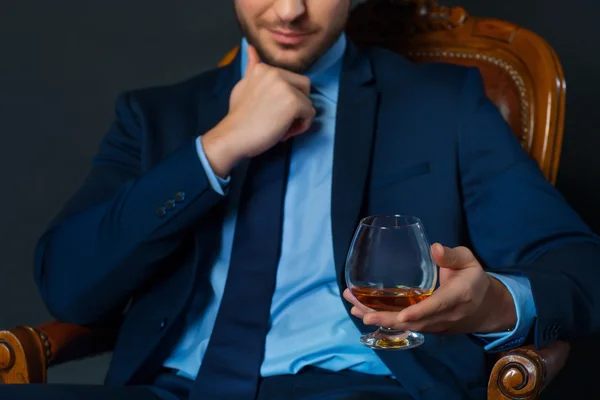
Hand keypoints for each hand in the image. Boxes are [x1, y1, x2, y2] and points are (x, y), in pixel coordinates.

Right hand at [202, 45, 315, 176]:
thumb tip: (251, 48)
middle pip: (304, 87)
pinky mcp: (294, 102)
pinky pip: (310, 114)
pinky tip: (285, 132)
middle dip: (297, 104)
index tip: (272, 112)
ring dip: (299, 117)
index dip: (286, 98)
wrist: (233, 136)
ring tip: (282, 128)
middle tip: (281, 120)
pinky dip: (302, 126)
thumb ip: (252, 68)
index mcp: (264, 68)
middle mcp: (276, 73)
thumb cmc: (238, 116)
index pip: (291, 80)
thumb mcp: (243, 86)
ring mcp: (286, 87)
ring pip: (308, 101)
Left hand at [343, 243, 516, 334]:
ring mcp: (435, 326)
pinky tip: (363, 311)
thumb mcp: (469, 261)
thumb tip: (434, 248)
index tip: (403, 315)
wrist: (485, 309)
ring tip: (355, 308)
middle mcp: (445, 316)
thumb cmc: (473, 279)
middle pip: (415, 322)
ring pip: (406, 327)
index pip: (437, 307)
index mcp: (458, 297)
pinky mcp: (427, 328)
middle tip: (363, 314)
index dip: (420, 312)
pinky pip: (405, 327)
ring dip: (380, 319)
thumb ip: (452, 255)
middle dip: (388, 319)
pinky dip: (384, 320)